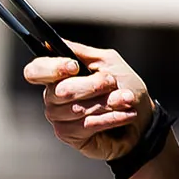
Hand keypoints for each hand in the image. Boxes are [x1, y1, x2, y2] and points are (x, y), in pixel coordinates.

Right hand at [23, 41, 153, 160]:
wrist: (144, 120)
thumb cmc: (124, 88)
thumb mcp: (108, 62)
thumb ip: (80, 52)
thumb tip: (49, 43)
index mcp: (57, 76)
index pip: (35, 71)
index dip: (52, 68)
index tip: (74, 67)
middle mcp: (52, 96)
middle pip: (60, 90)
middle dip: (94, 86)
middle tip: (112, 83)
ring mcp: (58, 117)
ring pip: (76, 109)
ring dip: (107, 103)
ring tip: (125, 100)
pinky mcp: (68, 135)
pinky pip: (86, 124)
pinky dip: (111, 118)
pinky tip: (126, 115)